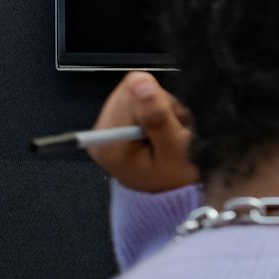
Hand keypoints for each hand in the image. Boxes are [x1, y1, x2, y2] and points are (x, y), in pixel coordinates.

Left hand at [90, 71, 196, 193]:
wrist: (173, 197)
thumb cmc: (177, 180)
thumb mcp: (175, 152)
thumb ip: (158, 118)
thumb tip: (140, 81)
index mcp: (108, 141)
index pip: (130, 93)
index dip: (158, 103)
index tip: (171, 126)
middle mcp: (101, 131)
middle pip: (131, 91)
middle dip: (160, 106)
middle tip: (173, 132)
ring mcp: (108, 127)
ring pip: (137, 95)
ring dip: (162, 110)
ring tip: (171, 135)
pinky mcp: (117, 124)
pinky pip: (138, 104)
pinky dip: (158, 114)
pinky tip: (164, 132)